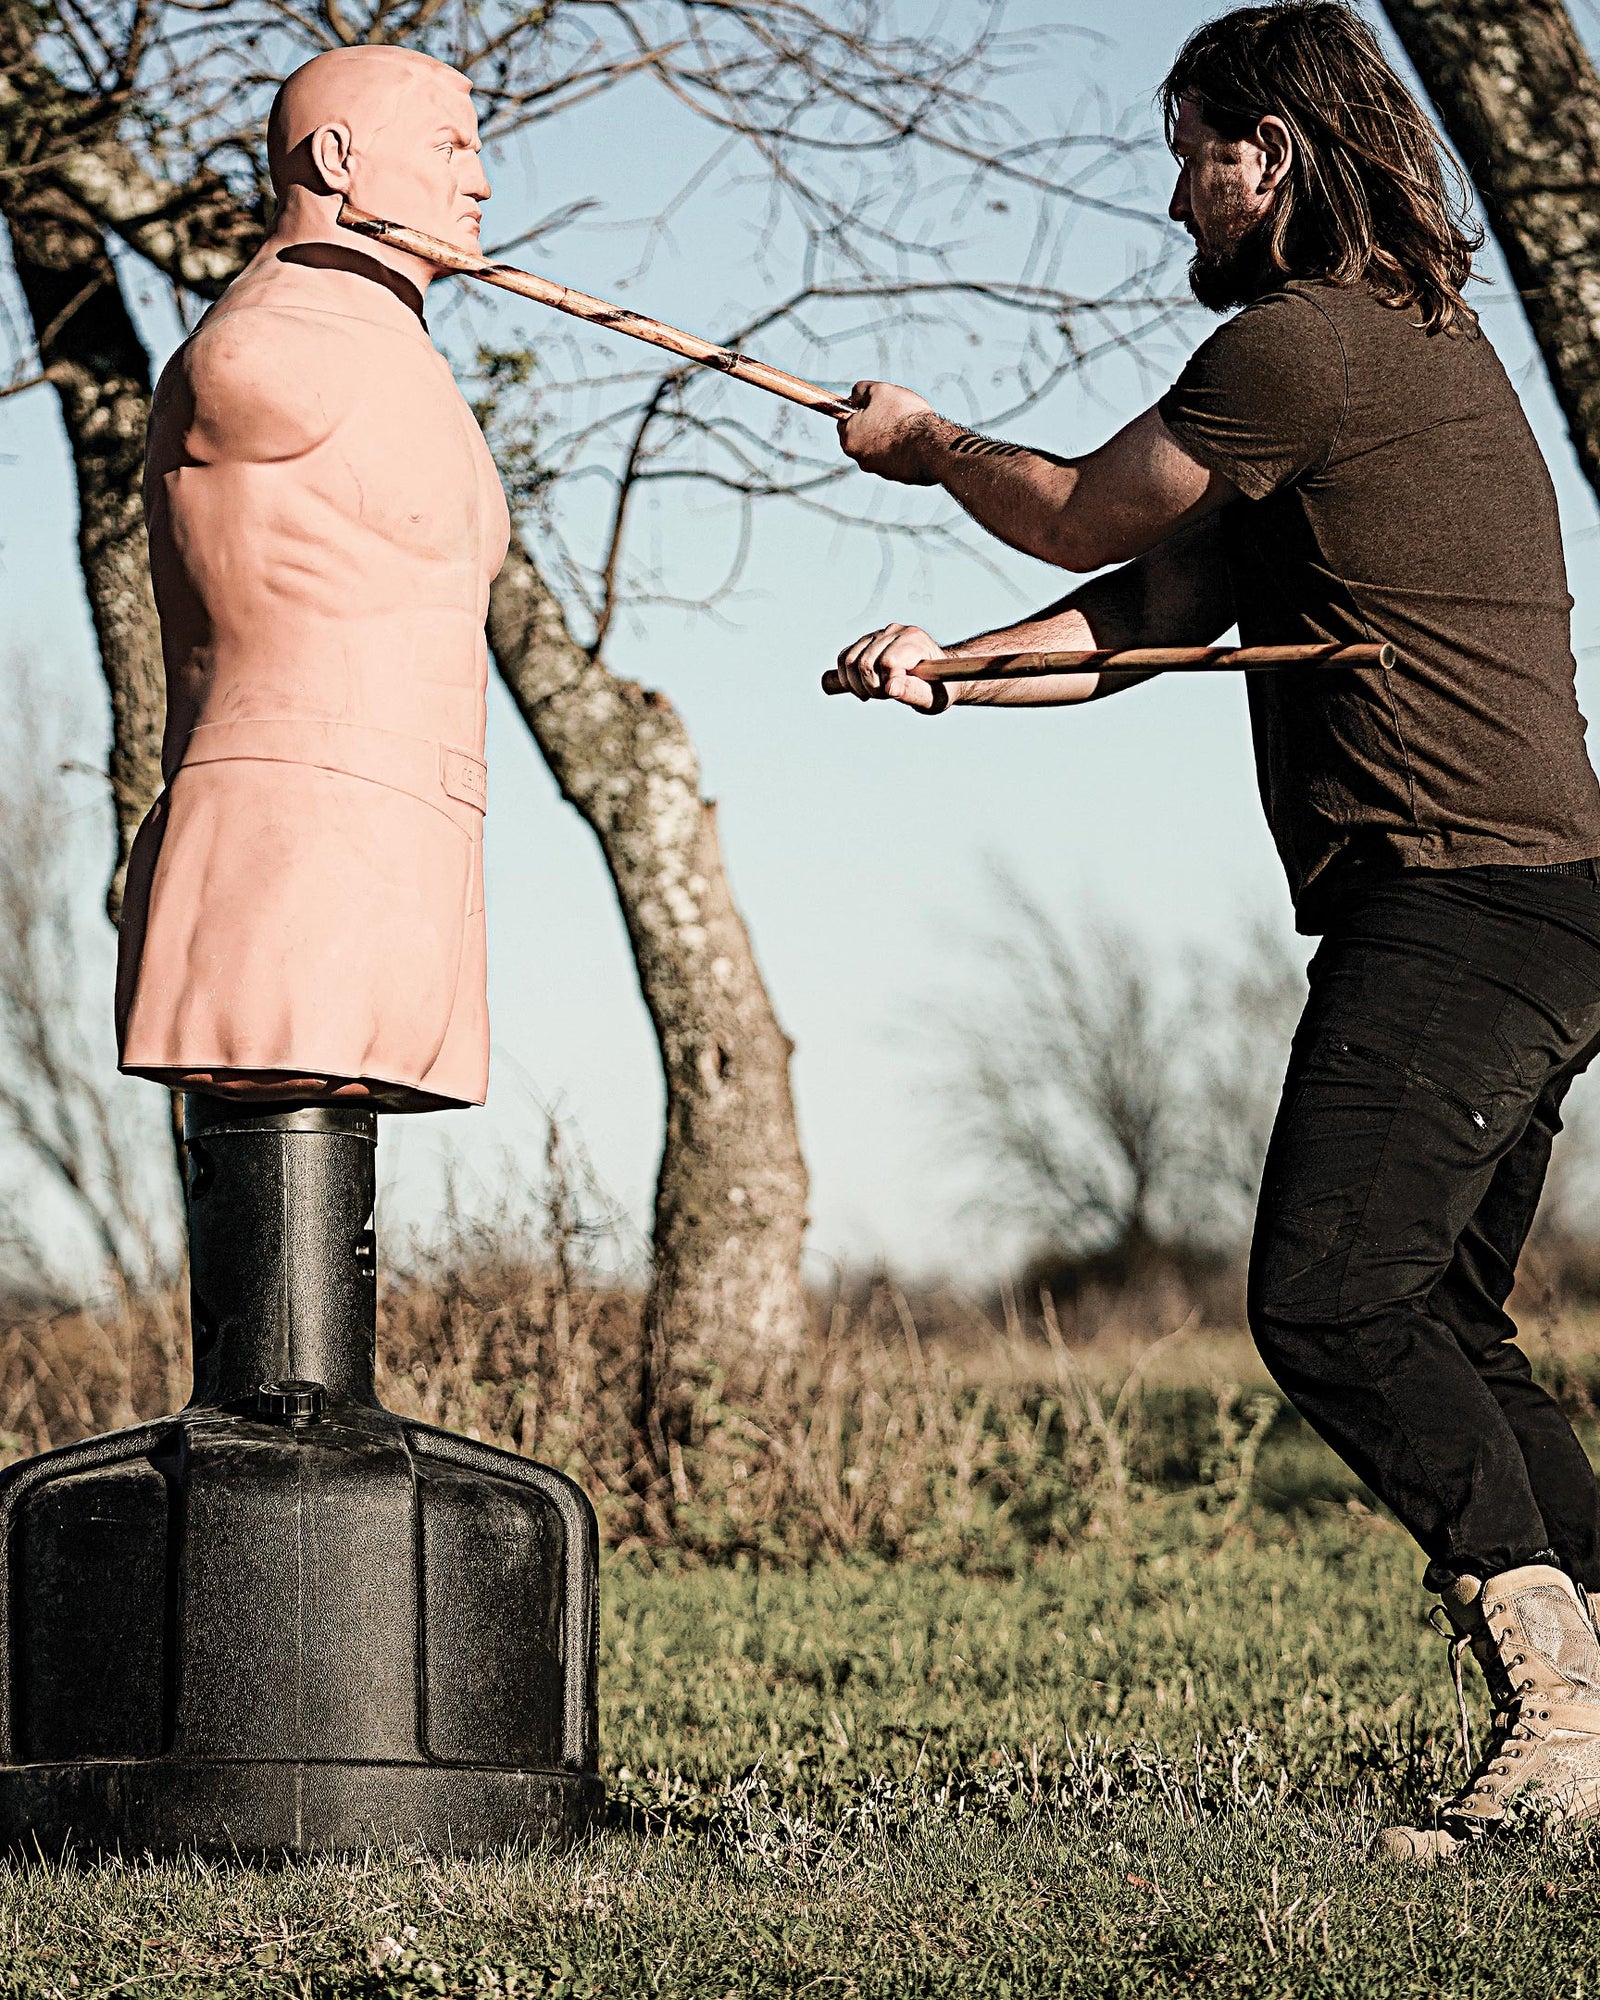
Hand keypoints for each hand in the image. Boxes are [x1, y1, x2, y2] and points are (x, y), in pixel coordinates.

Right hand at [834, 624, 949, 709]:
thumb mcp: (932, 697)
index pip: (888, 662)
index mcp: (915, 640)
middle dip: (872, 688)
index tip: (895, 694)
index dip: (887, 685)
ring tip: (876, 692)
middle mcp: (896, 631)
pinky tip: (862, 688)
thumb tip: (891, 688)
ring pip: (851, 661)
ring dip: (858, 685)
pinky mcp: (865, 642)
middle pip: (866, 663)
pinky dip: (847, 678)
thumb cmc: (937, 689)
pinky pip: (844, 658)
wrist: (935, 678)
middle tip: (886, 696)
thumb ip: (914, 692)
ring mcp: (878, 634)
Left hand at [838, 382, 940, 483]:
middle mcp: (859, 458)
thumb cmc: (903, 416)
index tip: (872, 403)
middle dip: (874, 424)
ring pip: (879, 447)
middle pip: (862, 435)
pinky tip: (914, 441)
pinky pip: (895, 458)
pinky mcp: (896, 476)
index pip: (844, 420)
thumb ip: (861, 391)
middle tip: (892, 413)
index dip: (858, 409)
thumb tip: (855, 396)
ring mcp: (878, 470)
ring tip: (907, 427)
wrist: (930, 445)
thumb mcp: (879, 390)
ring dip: (889, 437)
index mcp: (849, 437)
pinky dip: (902, 449)